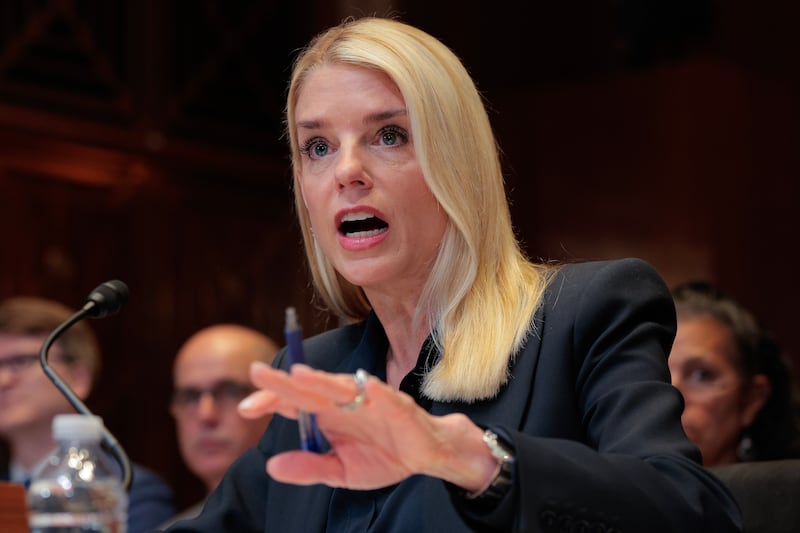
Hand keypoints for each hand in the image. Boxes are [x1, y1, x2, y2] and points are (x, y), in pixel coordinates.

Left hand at [238, 362, 496, 491]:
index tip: (244, 407)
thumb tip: (271, 467)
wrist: (424, 457)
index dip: (269, 400)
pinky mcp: (395, 404)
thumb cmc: (382, 456)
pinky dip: (375, 390)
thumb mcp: (340, 471)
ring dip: (321, 379)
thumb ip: (309, 467)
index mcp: (327, 414)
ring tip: (298, 375)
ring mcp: (368, 399)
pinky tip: (366, 387)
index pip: (292, 403)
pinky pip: (384, 395)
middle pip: (308, 388)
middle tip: (256, 372)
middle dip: (283, 382)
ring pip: (341, 385)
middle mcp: (343, 401)